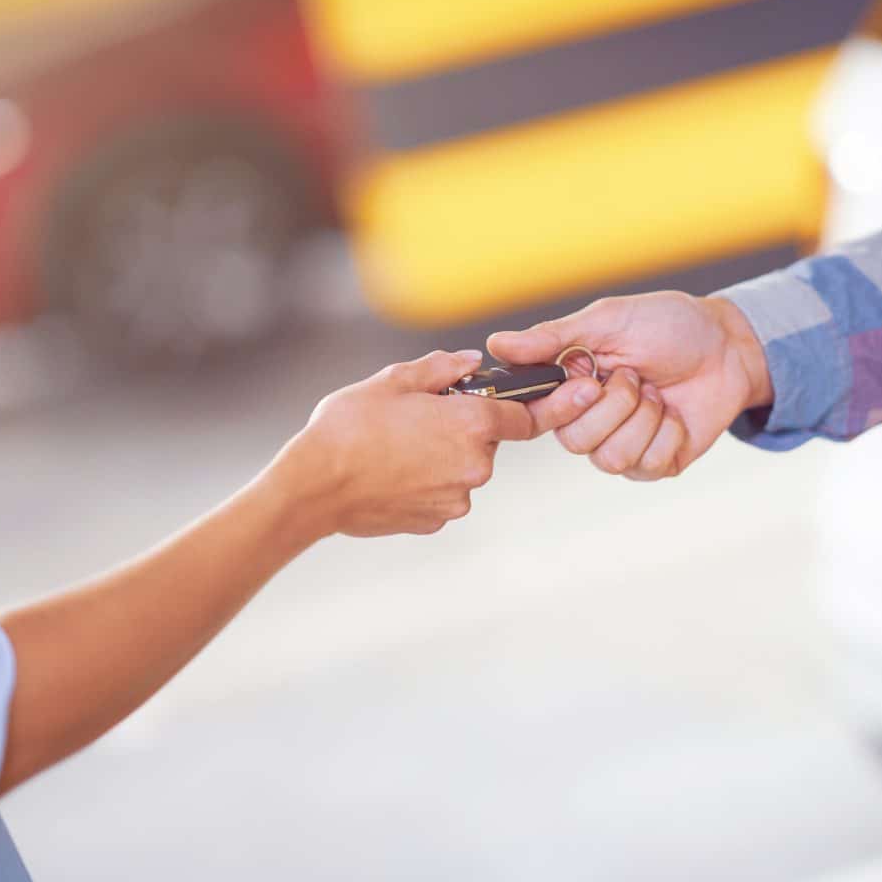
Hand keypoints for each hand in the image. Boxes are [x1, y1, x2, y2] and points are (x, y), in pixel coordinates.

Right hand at [262, 350, 596, 540]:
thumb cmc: (349, 427)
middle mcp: (476, 465)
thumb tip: (472, 361)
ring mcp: (458, 498)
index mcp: (472, 424)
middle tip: (419, 417)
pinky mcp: (437, 520)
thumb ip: (442, 369)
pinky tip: (391, 471)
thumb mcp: (394, 381)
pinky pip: (443, 493)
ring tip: (395, 446)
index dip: (536, 404)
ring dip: (442, 455)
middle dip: (463, 427)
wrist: (314, 488)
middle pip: (487, 441)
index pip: (526, 416)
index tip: (567, 398)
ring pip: (463, 468)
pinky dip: (426, 482)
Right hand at [488, 292, 771, 479]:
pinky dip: (668, 433)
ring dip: (643, 419)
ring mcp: (623, 445)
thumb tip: (495, 343)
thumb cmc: (667, 325)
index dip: (562, 406)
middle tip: (635, 376)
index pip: (539, 414)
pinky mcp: (655, 463)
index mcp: (570, 385)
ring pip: (610, 459)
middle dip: (615, 406)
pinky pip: (647, 464)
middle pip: (575, 442)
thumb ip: (551, 338)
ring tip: (657, 392)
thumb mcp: (607, 321)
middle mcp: (590, 420)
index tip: (590, 381)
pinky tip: (675, 413)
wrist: (727, 347)